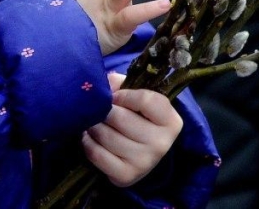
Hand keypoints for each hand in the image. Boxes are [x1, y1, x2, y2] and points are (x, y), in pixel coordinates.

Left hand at [82, 72, 182, 186]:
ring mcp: (144, 163)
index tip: (115, 96)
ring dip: (93, 125)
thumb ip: (123, 85)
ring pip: (106, 136)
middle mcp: (161, 144)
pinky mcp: (125, 176)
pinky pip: (97, 154)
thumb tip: (105, 82)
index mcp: (171, 121)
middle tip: (98, 108)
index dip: (124, 94)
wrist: (143, 154)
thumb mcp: (139, 98)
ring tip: (92, 120)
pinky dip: (88, 143)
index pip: (145, 100)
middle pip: (121, 118)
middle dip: (104, 110)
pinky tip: (89, 136)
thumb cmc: (140, 119)